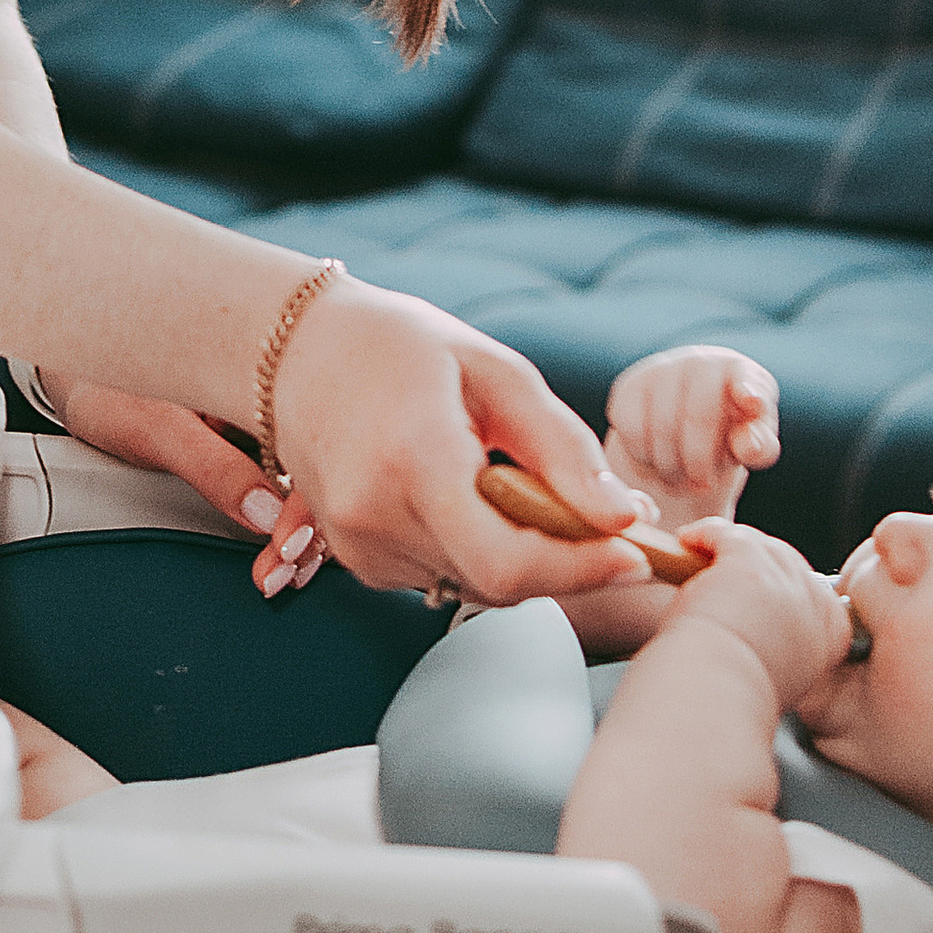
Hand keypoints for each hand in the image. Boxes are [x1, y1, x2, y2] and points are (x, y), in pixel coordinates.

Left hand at [55, 375, 321, 592]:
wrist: (79, 376)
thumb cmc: (110, 387)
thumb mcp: (157, 429)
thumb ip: (213, 468)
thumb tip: (266, 514)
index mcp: (262, 376)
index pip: (314, 442)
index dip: (311, 500)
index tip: (287, 548)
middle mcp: (273, 398)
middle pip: (318, 467)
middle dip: (310, 528)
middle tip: (282, 574)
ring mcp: (266, 423)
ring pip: (305, 480)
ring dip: (302, 532)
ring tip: (281, 574)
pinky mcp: (253, 445)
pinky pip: (283, 482)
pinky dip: (285, 521)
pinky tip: (281, 551)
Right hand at [267, 276, 647, 602]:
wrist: (298, 351)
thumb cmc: (401, 347)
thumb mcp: (497, 372)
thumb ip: (563, 449)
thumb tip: (624, 517)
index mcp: (414, 459)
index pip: (508, 563)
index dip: (581, 571)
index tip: (635, 554)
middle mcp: (375, 515)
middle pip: (499, 582)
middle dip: (561, 559)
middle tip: (596, 513)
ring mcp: (357, 545)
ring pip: (475, 584)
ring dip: (517, 550)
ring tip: (506, 477)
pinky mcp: (354, 559)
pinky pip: (443, 574)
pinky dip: (476, 547)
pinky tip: (464, 492)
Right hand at [604, 343, 779, 528]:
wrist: (683, 418)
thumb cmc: (728, 432)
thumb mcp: (751, 443)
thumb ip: (760, 447)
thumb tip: (748, 444)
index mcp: (741, 372)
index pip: (747, 378)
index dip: (751, 391)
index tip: (753, 403)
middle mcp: (702, 361)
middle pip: (700, 416)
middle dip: (700, 463)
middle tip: (702, 487)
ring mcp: (662, 368)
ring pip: (661, 427)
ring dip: (671, 468)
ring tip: (681, 481)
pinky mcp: (630, 385)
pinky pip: (633, 430)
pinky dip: (644, 457)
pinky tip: (657, 464)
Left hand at [661, 521, 850, 712]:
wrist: (715, 696)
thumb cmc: (736, 693)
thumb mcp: (785, 671)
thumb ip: (787, 641)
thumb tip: (768, 623)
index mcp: (833, 633)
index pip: (814, 593)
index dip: (781, 589)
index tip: (756, 598)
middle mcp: (816, 602)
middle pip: (787, 562)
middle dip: (755, 565)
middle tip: (724, 577)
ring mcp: (785, 578)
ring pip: (757, 545)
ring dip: (727, 548)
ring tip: (701, 556)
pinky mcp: (749, 561)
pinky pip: (727, 534)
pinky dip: (705, 535)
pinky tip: (688, 542)